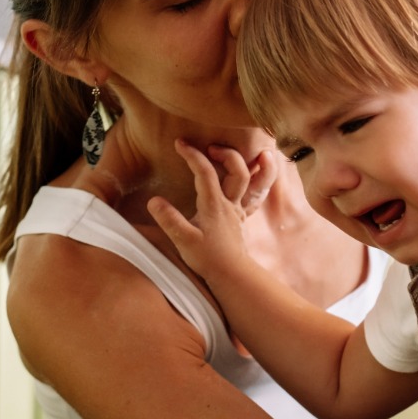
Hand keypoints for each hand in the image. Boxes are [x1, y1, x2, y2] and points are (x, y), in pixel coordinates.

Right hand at [147, 140, 274, 277]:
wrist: (231, 275)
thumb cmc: (207, 259)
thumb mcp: (183, 240)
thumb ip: (169, 220)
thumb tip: (154, 201)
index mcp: (214, 205)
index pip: (204, 172)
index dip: (192, 154)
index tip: (179, 143)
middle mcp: (230, 203)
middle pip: (237, 171)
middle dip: (225, 154)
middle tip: (209, 148)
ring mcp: (238, 210)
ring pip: (254, 182)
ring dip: (257, 165)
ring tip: (261, 152)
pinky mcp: (241, 218)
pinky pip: (256, 196)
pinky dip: (263, 183)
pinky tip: (263, 175)